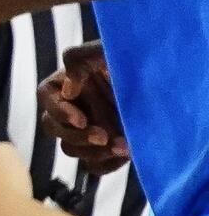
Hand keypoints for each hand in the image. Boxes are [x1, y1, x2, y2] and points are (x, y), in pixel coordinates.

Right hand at [39, 42, 129, 174]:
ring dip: (93, 151)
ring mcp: (86, 130)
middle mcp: (72, 108)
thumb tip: (67, 89)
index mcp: (65, 83)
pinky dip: (106, 164)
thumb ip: (80, 58)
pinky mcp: (103, 148)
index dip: (59, 112)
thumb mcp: (105, 50)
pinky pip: (93, 165)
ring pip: (70, 149)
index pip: (45, 98)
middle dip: (76, 136)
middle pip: (53, 128)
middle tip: (103, 136)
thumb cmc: (133, 59)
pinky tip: (126, 153)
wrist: (170, 80)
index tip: (81, 120)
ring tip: (123, 146)